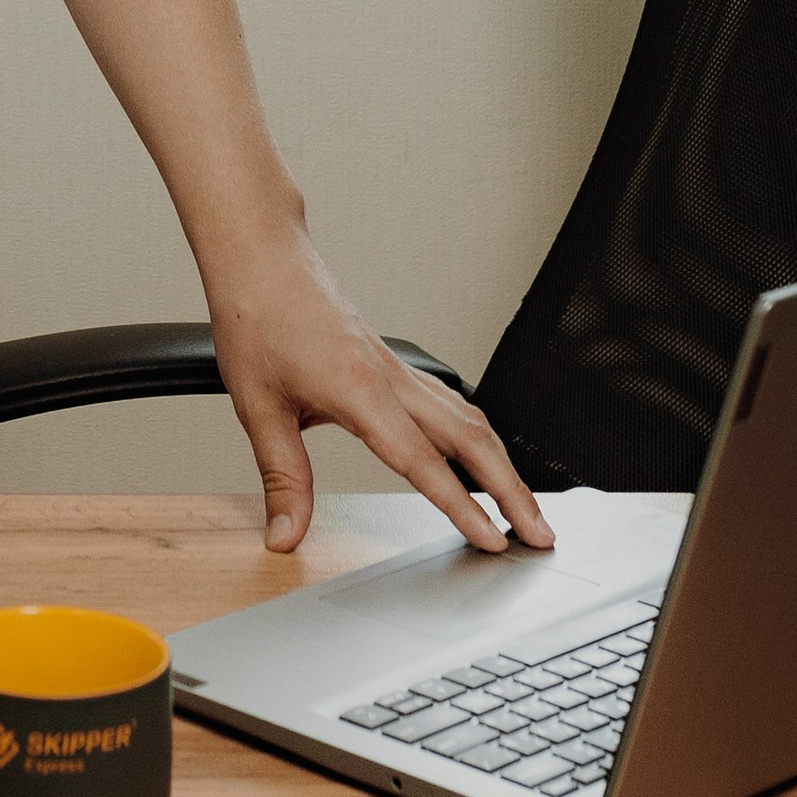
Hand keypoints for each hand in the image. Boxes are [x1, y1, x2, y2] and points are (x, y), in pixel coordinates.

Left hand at [204, 220, 554, 558]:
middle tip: (540, 535)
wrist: (260, 254)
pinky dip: (476, 434)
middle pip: (471, 438)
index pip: (423, 461)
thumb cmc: (255, 315)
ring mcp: (396, 366)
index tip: (493, 542)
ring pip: (467, 418)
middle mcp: (390, 376)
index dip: (461, 507)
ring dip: (501, 464)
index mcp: (360, 390)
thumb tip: (286, 537)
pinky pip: (448, 401)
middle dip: (512, 491)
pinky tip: (480, 453)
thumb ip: (282, 478)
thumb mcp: (258, 407)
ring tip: (523, 506)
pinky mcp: (391, 361)